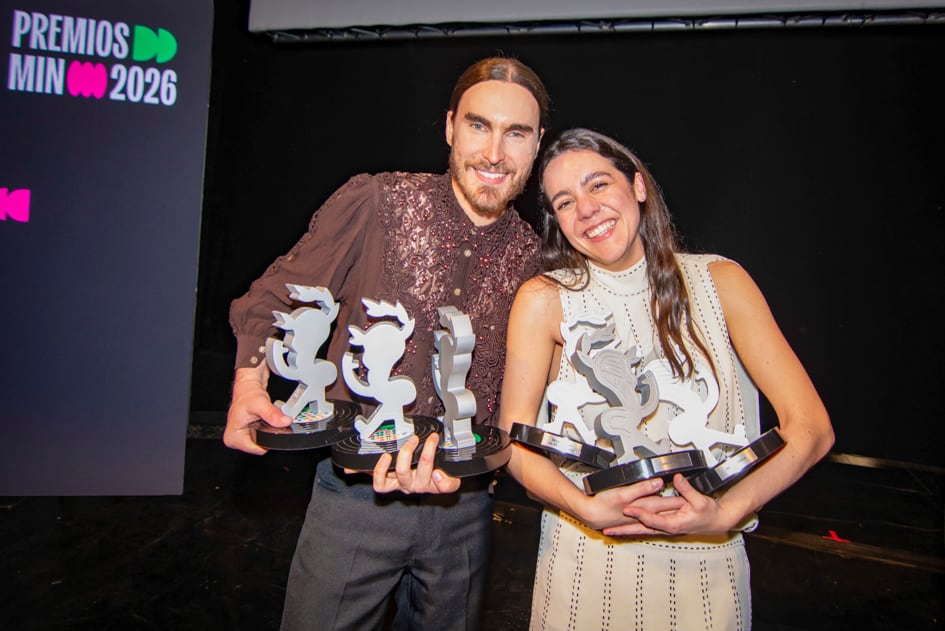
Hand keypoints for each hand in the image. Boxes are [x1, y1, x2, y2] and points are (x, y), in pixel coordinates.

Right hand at [223, 366, 292, 454]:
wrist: (247, 388)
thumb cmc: (248, 394)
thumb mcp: (261, 404)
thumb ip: (273, 414)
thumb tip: (285, 422)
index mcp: (233, 437)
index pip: (257, 449)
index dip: (269, 440)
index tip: (271, 428)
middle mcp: (234, 440)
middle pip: (259, 447)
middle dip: (267, 436)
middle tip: (266, 422)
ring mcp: (240, 438)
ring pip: (261, 443)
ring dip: (267, 433)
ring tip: (264, 421)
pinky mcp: (246, 435)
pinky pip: (261, 438)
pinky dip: (265, 432)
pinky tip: (264, 423)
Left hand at [372, 433, 461, 493]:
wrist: (413, 475)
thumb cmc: (427, 470)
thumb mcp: (446, 471)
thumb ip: (450, 475)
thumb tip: (439, 474)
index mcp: (435, 484)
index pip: (446, 486)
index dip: (444, 481)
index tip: (440, 470)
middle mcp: (418, 486)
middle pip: (424, 471)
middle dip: (428, 451)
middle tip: (431, 438)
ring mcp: (402, 484)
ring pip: (402, 473)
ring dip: (407, 454)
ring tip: (411, 442)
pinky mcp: (388, 484)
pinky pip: (380, 483)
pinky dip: (381, 470)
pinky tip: (386, 456)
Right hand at [577, 478, 678, 530]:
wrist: (588, 514)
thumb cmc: (602, 505)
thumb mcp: (623, 494)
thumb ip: (642, 488)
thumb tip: (658, 483)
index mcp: (642, 508)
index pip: (665, 504)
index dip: (677, 500)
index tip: (689, 498)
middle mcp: (641, 514)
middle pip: (662, 510)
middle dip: (674, 507)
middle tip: (687, 503)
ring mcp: (635, 516)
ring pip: (655, 514)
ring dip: (664, 512)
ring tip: (675, 509)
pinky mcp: (628, 516)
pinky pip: (645, 516)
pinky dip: (651, 515)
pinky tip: (652, 513)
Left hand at [603, 473, 727, 536]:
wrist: (715, 522)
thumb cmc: (709, 514)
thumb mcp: (700, 501)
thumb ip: (687, 490)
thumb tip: (677, 479)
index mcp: (674, 523)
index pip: (652, 519)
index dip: (639, 513)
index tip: (628, 508)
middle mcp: (667, 528)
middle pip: (642, 529)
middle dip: (625, 530)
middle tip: (609, 529)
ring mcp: (665, 528)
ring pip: (642, 530)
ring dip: (626, 530)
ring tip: (611, 531)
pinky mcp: (665, 525)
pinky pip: (647, 527)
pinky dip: (636, 527)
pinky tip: (626, 527)